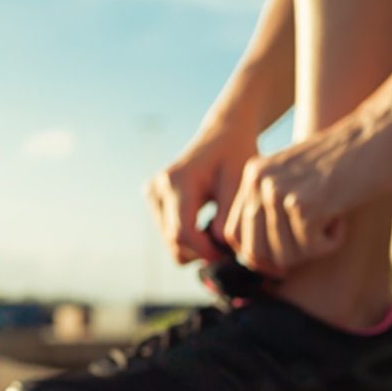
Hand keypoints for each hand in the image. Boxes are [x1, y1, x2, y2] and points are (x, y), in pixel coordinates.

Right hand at [144, 123, 258, 265]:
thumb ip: (228, 217)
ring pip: (171, 243)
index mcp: (178, 181)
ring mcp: (152, 193)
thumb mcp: (239, 183)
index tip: (229, 256)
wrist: (224, 134)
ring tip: (221, 230)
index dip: (206, 252)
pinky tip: (208, 224)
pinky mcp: (153, 199)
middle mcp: (158, 187)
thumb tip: (216, 248)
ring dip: (197, 247)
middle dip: (202, 252)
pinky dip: (190, 239)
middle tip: (230, 247)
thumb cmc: (236, 156)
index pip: (182, 232)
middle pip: (174, 242)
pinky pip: (170, 235)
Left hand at [221, 104, 391, 276]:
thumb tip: (253, 261)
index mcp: (253, 174)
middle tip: (316, 234)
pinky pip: (312, 249)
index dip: (259, 256)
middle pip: (257, 252)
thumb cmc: (345, 162)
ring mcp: (278, 192)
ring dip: (314, 247)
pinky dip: (333, 241)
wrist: (379, 134)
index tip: (287, 256)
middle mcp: (259, 181)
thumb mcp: (297, 178)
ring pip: (285, 255)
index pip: (235, 234)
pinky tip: (342, 215)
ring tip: (332, 216)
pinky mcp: (304, 205)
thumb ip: (271, 209)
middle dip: (289, 256)